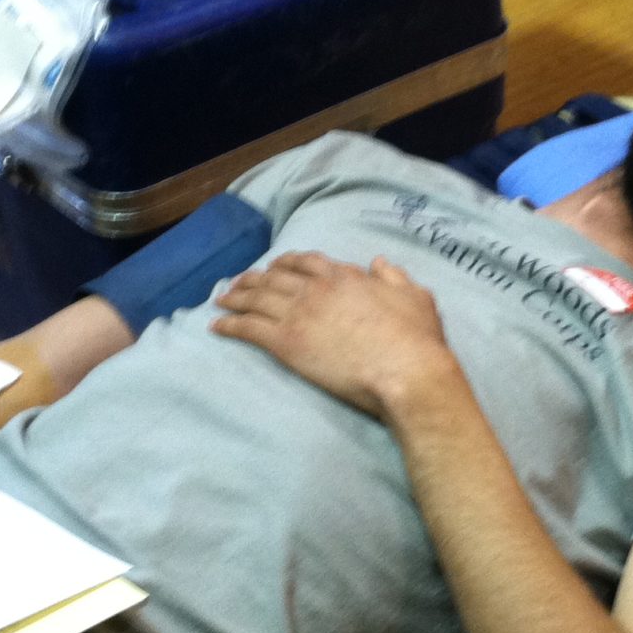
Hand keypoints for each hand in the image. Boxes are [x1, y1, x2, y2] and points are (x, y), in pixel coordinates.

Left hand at [210, 252, 459, 418]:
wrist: (404, 370)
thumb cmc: (416, 338)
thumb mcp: (415, 296)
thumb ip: (394, 276)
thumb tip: (378, 262)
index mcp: (345, 277)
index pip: (306, 262)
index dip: (287, 263)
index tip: (276, 267)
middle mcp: (316, 289)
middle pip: (274, 277)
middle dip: (253, 279)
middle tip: (239, 283)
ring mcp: (298, 314)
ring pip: (256, 298)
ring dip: (235, 297)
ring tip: (222, 300)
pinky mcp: (286, 342)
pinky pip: (248, 328)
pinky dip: (229, 324)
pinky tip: (216, 326)